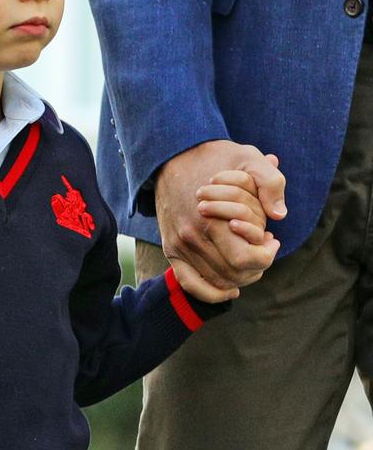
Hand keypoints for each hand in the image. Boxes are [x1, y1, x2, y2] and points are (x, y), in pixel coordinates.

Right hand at [155, 140, 285, 299]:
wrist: (173, 156)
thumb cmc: (216, 158)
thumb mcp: (249, 158)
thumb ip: (270, 183)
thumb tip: (279, 215)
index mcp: (212, 220)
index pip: (248, 260)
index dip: (268, 255)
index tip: (273, 238)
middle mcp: (193, 238)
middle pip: (235, 275)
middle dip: (257, 266)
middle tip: (263, 248)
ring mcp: (179, 245)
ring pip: (218, 282)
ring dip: (241, 276)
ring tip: (248, 256)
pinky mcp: (171, 248)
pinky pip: (190, 283)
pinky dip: (211, 293)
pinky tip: (230, 290)